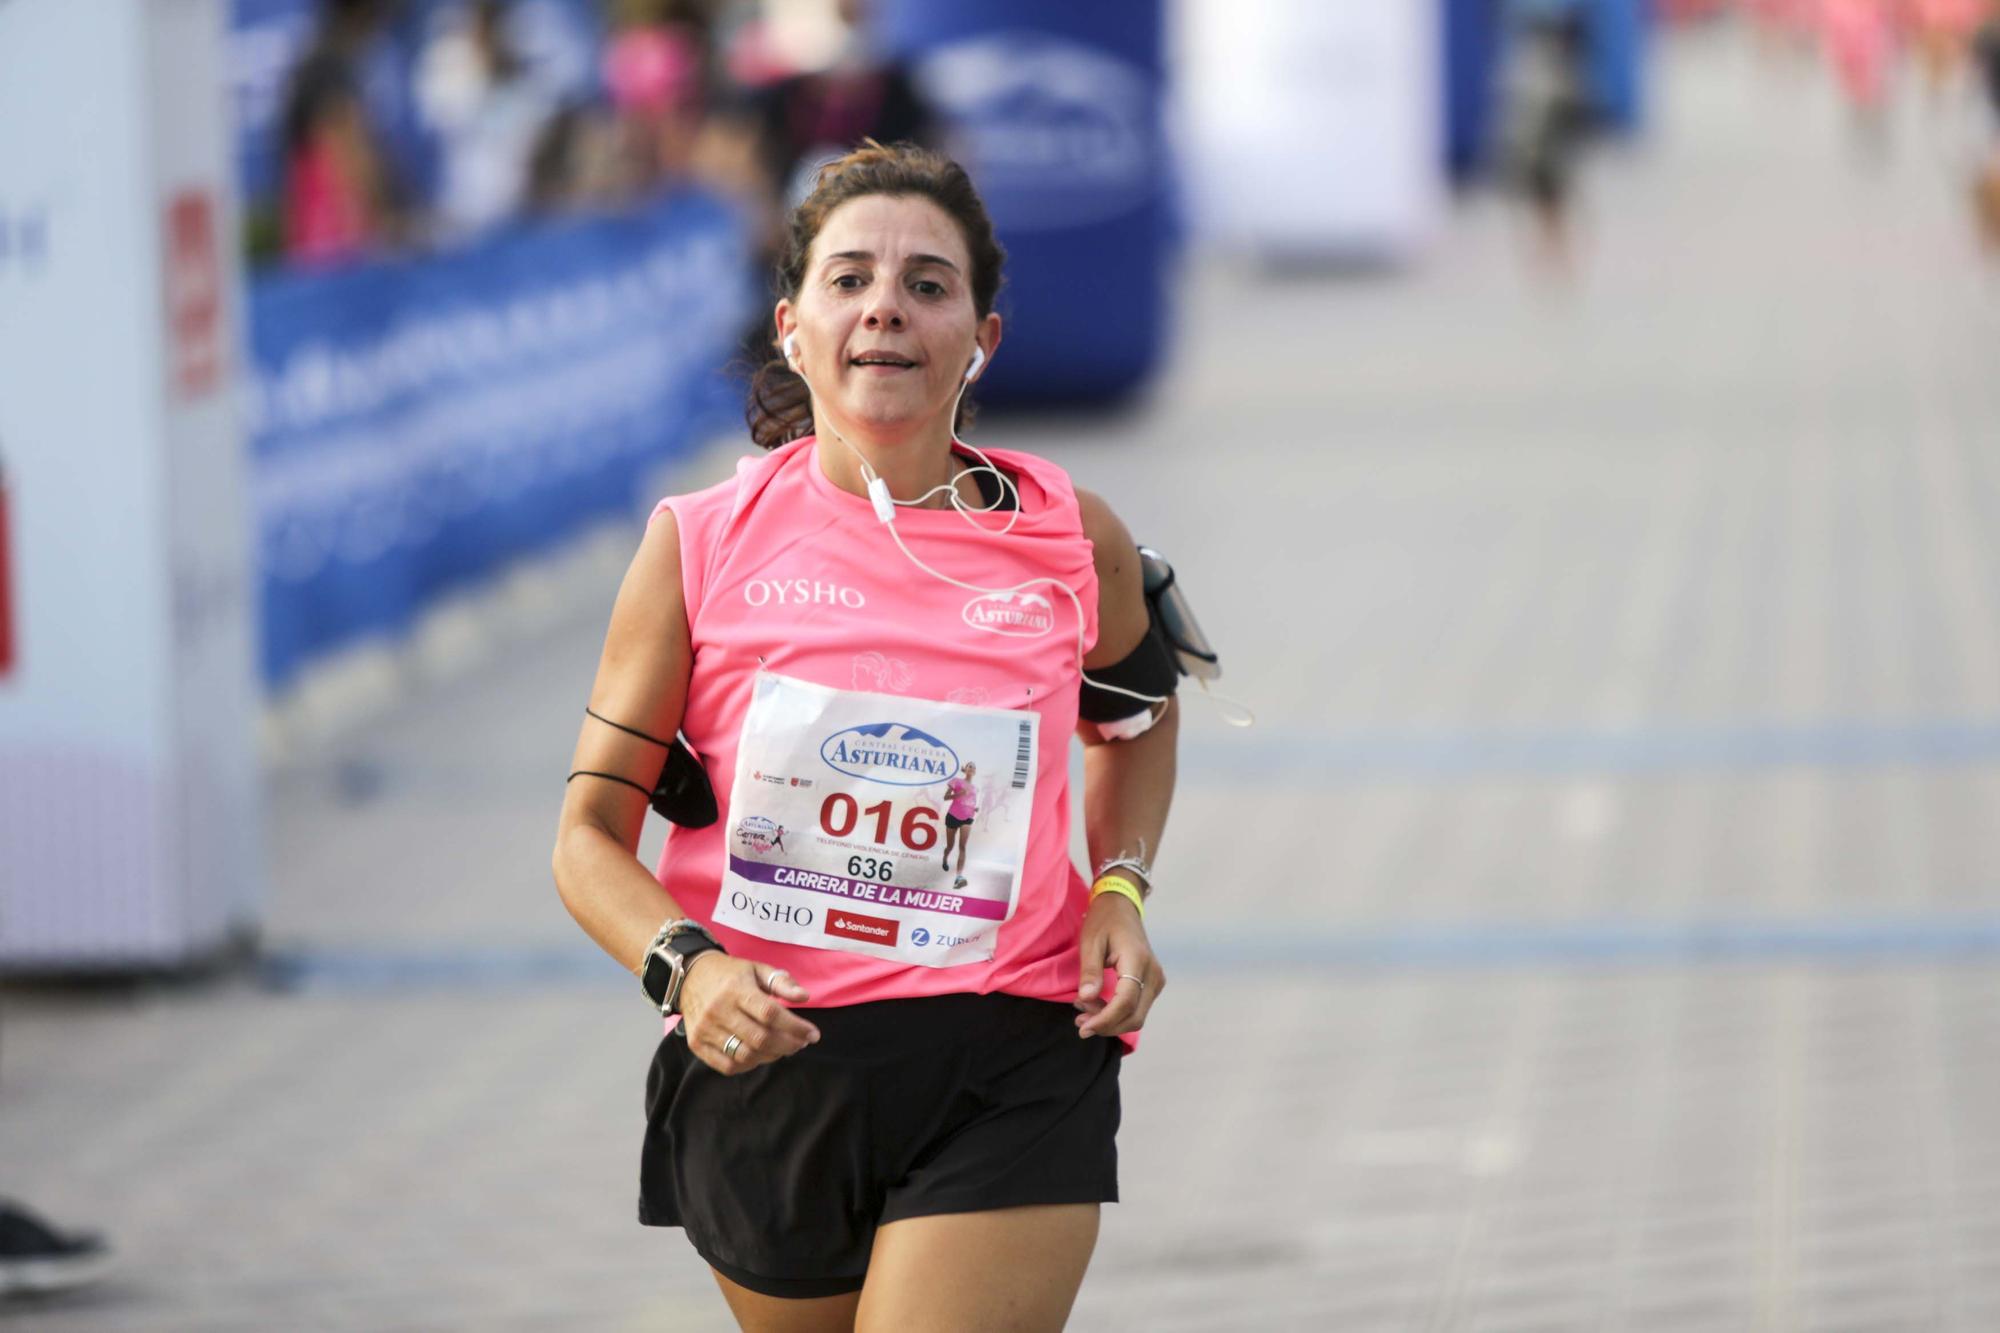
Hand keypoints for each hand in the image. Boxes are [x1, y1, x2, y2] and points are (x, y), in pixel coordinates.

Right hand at [678, 955, 819, 1073]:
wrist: (691, 976)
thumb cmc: (731, 974)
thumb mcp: (757, 969)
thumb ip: (781, 982)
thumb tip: (804, 997)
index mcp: (736, 989)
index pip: (770, 1014)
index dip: (795, 1027)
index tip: (812, 1034)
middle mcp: (719, 1010)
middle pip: (760, 1038)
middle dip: (788, 1045)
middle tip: (801, 1043)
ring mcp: (705, 1029)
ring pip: (745, 1055)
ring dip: (771, 1056)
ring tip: (783, 1049)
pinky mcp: (696, 1044)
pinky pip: (727, 1066)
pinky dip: (749, 1066)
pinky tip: (760, 1056)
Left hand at [1075, 892, 1164, 1038]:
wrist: (1122, 907)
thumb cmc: (1104, 921)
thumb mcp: (1090, 942)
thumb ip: (1090, 971)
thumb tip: (1086, 998)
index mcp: (1137, 960)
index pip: (1126, 1002)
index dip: (1105, 1019)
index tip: (1083, 1027)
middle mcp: (1153, 974)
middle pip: (1134, 1016)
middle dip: (1106, 1025)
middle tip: (1079, 1020)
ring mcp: (1156, 980)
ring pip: (1136, 1017)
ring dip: (1110, 1022)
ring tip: (1084, 1012)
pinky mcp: (1153, 984)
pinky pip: (1137, 1009)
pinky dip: (1117, 1014)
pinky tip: (1097, 1007)